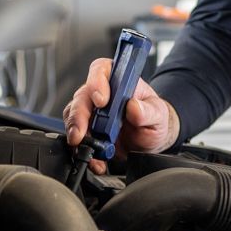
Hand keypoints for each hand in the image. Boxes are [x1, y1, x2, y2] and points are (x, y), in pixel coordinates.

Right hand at [62, 57, 179, 173]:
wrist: (149, 140)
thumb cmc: (153, 118)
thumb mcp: (158, 115)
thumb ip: (149, 111)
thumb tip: (134, 107)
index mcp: (119, 79)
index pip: (102, 70)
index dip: (97, 82)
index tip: (101, 101)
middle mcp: (101, 92)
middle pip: (82, 96)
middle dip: (79, 116)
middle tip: (81, 133)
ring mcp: (91, 111)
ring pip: (73, 116)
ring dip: (77, 134)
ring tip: (89, 149)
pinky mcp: (86, 130)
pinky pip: (77, 137)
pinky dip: (83, 150)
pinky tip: (96, 160)